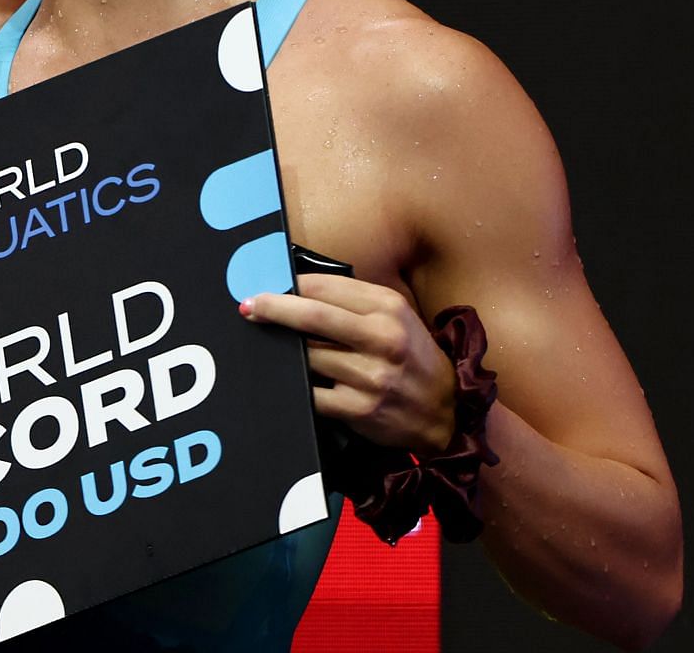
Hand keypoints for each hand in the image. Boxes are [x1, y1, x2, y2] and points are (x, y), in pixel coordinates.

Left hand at [242, 273, 456, 455]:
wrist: (446, 411)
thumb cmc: (412, 356)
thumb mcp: (396, 316)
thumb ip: (354, 301)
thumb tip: (298, 289)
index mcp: (388, 308)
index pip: (325, 286)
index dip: (291, 284)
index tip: (269, 284)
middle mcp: (382, 339)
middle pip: (311, 316)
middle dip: (272, 308)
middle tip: (248, 306)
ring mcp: (371, 376)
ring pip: (308, 356)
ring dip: (286, 352)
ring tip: (276, 347)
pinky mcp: (359, 408)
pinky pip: (312, 393)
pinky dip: (296, 386)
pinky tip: (289, 380)